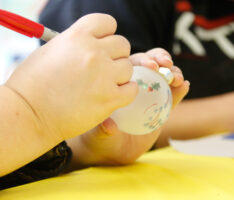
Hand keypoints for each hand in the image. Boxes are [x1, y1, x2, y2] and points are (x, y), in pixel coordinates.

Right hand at [5, 14, 137, 141]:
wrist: (30, 115)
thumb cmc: (33, 83)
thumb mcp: (51, 51)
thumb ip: (76, 44)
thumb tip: (92, 43)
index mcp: (78, 36)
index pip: (107, 22)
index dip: (106, 34)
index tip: (102, 44)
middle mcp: (94, 53)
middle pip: (123, 45)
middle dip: (115, 55)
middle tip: (104, 67)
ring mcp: (104, 76)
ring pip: (129, 67)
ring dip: (120, 75)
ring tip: (104, 84)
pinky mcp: (110, 98)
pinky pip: (132, 89)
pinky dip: (126, 92)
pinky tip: (114, 94)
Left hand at [68, 48, 188, 166]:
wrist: (113, 151)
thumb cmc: (101, 138)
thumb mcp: (100, 134)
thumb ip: (104, 129)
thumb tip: (109, 125)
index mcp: (119, 83)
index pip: (132, 64)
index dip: (143, 60)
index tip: (151, 66)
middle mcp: (137, 85)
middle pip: (151, 65)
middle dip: (160, 59)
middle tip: (167, 65)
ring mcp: (151, 96)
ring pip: (164, 77)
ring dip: (173, 73)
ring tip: (177, 79)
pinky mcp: (162, 108)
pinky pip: (173, 97)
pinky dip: (180, 90)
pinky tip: (185, 86)